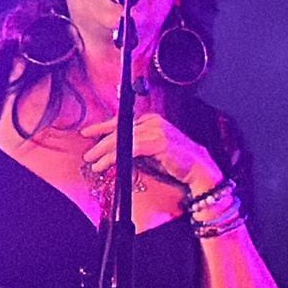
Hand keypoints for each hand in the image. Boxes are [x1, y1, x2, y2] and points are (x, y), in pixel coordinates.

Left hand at [81, 113, 219, 191]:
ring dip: (104, 152)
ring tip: (94, 162)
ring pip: (122, 139)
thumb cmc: (176, 162)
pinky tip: (106, 165)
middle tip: (88, 154)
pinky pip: (129, 149)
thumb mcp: (151, 151)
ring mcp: (155, 130)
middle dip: (100, 142)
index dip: (103, 127)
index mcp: (151, 119)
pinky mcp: (157, 142)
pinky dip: (114, 158)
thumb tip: (113, 151)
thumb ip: (135, 146)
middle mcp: (153, 121)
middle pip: (119, 129)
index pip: (122, 121)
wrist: (198, 168)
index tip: (88, 133)